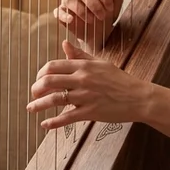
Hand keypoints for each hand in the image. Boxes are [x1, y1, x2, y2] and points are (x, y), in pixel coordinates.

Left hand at [27, 39, 153, 130]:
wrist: (138, 97)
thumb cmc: (119, 79)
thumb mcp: (100, 63)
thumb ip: (80, 55)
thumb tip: (64, 44)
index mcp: (84, 65)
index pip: (53, 66)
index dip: (40, 73)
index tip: (38, 80)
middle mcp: (82, 79)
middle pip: (49, 81)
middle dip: (36, 88)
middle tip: (32, 94)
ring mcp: (86, 96)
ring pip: (55, 100)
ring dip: (38, 105)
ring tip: (30, 108)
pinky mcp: (90, 112)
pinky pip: (66, 118)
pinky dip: (53, 123)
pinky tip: (44, 125)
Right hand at [54, 0, 126, 49]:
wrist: (100, 32)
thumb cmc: (107, 12)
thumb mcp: (116, 0)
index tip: (111, 8)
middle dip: (93, 4)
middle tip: (102, 16)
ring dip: (80, 10)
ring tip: (91, 20)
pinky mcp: (61, 12)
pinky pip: (58, 11)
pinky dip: (64, 15)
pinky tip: (72, 20)